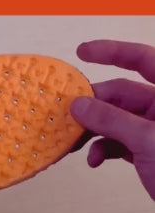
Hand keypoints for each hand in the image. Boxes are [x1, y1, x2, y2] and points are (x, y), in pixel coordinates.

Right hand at [70, 39, 154, 199]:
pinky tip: (93, 161)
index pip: (144, 60)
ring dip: (92, 131)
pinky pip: (117, 142)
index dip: (113, 51)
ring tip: (72, 143)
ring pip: (114, 120)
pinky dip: (102, 149)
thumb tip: (77, 104)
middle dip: (92, 105)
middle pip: (120, 94)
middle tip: (65, 116)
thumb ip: (112, 120)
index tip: (81, 52)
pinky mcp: (145, 150)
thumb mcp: (148, 141)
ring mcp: (152, 129)